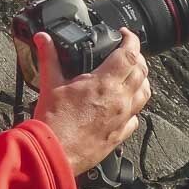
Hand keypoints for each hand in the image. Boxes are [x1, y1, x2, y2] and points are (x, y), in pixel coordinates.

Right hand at [30, 28, 150, 174]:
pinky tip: (125, 105)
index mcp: (104, 84)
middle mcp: (119, 100)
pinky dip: (134, 107)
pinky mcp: (119, 135)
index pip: (129, 54)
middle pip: (141, 72)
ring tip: (132, 74)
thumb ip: (49, 57)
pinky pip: (135, 118)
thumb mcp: (49, 84)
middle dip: (137, 57)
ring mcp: (122, 118)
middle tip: (127, 52)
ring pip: (145, 94)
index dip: (131, 39)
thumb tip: (44, 38)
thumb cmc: (53, 122)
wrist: (54, 154)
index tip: (124, 34)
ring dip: (141, 80)